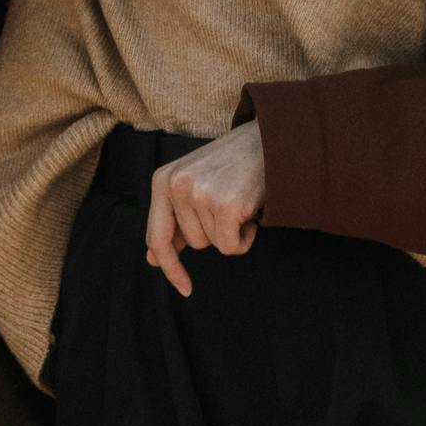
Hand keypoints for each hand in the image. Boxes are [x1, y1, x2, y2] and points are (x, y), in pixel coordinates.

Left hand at [143, 127, 266, 293]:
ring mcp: (200, 193)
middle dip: (215, 232)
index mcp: (163, 179)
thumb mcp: (195, 184)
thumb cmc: (234, 164)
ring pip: (213, 245)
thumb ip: (174, 219)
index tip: (184, 287)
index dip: (170, 266)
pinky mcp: (226, 204)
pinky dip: (246, 238)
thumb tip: (152, 258)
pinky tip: (251, 210)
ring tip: (241, 199)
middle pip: (192, 244)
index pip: (157, 237)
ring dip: (232, 231)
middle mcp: (176, 184)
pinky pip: (231, 246)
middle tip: (230, 201)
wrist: (273, 138)